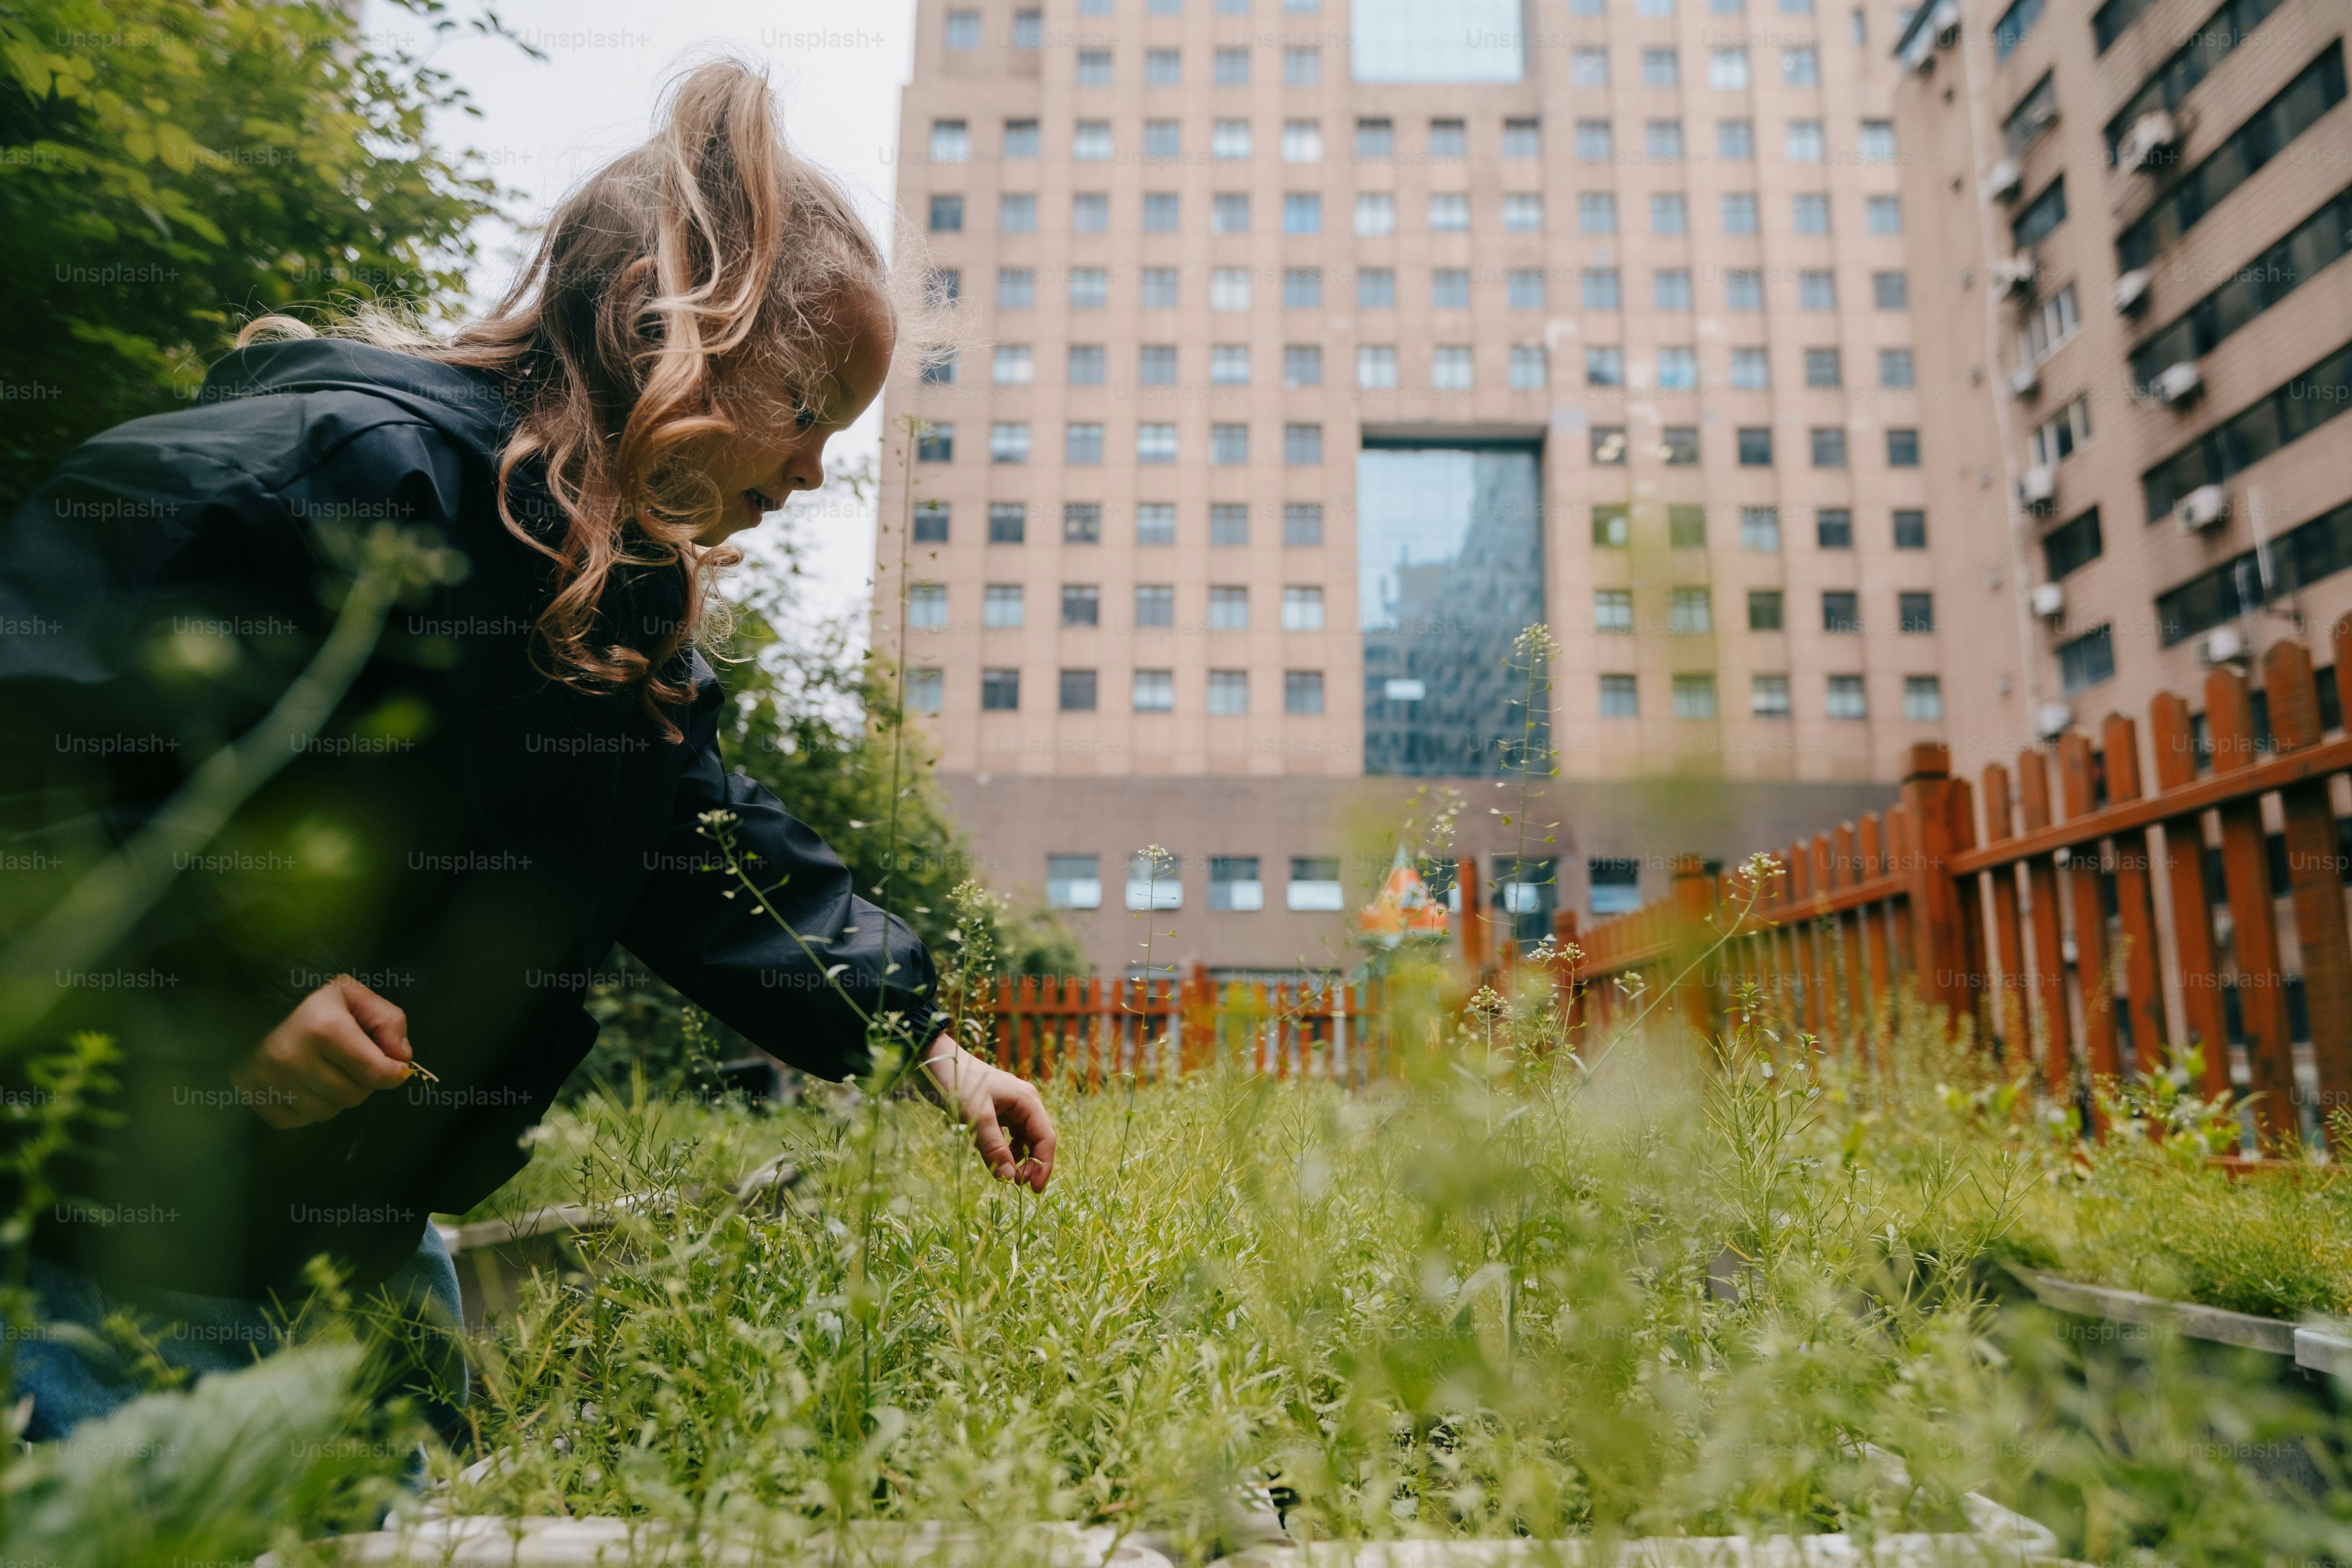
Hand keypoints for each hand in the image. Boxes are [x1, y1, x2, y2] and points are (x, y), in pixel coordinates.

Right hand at [232, 976, 414, 1128]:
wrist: (254, 1004)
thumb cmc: (312, 1000)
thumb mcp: (354, 995)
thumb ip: (388, 1020)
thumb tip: (401, 1058)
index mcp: (323, 1029)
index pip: (375, 1073)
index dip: (394, 1073)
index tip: (394, 1067)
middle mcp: (292, 1058)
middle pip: (353, 1096)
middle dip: (361, 1082)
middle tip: (350, 1061)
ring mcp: (270, 1080)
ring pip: (327, 1112)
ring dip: (335, 1096)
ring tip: (324, 1070)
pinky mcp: (256, 1097)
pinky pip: (299, 1120)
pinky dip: (307, 1107)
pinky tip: (303, 1082)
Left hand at [920, 1037, 1055, 1192]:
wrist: (937, 1062)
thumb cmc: (959, 1084)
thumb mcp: (977, 1118)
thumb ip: (994, 1148)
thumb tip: (1010, 1178)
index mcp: (1027, 1100)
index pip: (1046, 1137)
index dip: (1043, 1165)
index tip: (1034, 1190)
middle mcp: (1025, 1103)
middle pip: (1038, 1140)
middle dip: (1031, 1164)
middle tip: (1014, 1184)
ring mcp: (1012, 1107)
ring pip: (1024, 1140)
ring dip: (1017, 1159)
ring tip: (1003, 1173)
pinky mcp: (999, 1112)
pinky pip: (1009, 1136)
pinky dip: (1005, 1150)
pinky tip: (993, 1157)